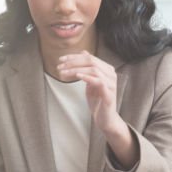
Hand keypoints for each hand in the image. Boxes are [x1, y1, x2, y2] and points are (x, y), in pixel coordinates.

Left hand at [57, 51, 138, 167]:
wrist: (105, 119)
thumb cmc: (98, 101)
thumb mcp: (90, 82)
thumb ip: (88, 68)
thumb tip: (84, 52)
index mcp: (107, 69)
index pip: (89, 57)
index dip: (74, 57)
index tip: (60, 60)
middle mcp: (111, 74)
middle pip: (91, 61)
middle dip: (73, 62)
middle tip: (59, 66)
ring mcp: (111, 84)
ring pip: (94, 70)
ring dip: (76, 70)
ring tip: (64, 73)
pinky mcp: (109, 94)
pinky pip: (99, 81)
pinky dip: (87, 77)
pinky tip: (77, 76)